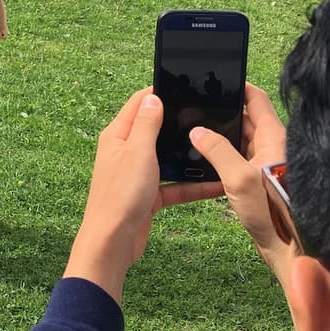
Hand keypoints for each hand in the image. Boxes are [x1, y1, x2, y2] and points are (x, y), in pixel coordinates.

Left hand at [65, 89, 222, 303]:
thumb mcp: (137, 152)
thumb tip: (154, 97)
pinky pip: (174, 184)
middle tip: (208, 117)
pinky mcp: (148, 195)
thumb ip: (147, 124)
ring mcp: (137, 174)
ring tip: (216, 149)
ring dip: (189, 157)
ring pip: (168, 158)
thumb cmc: (120, 196)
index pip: (140, 103)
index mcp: (118, 135)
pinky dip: (192, 185)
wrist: (113, 243)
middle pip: (156, 130)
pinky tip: (216, 185)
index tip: (186, 87)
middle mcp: (126, 152)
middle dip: (179, 124)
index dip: (161, 93)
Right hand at [188, 83, 291, 281]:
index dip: (238, 87)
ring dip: (221, 135)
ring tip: (196, 132)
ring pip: (241, 139)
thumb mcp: (240, 179)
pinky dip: (224, 154)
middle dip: (222, 112)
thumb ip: (217, 151)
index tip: (217, 81)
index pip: (256, 99)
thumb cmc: (274, 215)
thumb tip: (197, 132)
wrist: (290, 251)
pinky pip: (240, 158)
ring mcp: (267, 164)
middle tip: (197, 109)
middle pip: (245, 118)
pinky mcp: (260, 181)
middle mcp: (273, 147)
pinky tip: (206, 160)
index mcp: (274, 139)